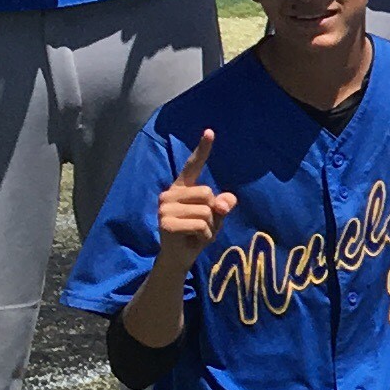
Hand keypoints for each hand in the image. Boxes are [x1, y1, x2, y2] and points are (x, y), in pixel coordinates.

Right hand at [153, 131, 234, 263]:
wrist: (179, 257)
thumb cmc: (197, 234)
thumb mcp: (216, 217)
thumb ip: (223, 205)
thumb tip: (223, 203)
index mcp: (182, 188)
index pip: (193, 166)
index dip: (202, 149)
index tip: (210, 131)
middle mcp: (170, 194)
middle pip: (208, 194)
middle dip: (213, 213)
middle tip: (201, 225)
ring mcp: (165, 208)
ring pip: (206, 212)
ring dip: (209, 227)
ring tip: (195, 233)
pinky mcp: (166, 223)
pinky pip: (200, 226)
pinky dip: (204, 236)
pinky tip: (192, 240)